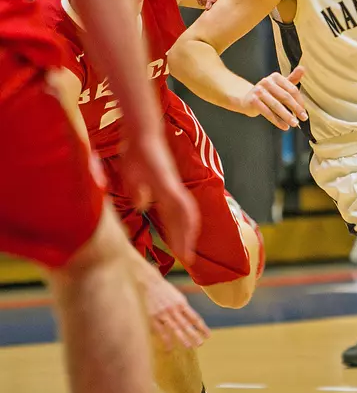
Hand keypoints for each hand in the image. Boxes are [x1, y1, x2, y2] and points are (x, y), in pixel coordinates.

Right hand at [119, 132, 200, 264]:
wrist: (139, 133)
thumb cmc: (136, 152)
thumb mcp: (134, 178)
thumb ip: (139, 192)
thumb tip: (142, 205)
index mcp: (166, 191)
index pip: (175, 217)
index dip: (178, 234)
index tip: (180, 251)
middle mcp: (173, 190)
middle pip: (184, 219)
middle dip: (185, 239)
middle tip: (186, 259)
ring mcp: (172, 185)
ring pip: (185, 214)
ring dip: (186, 233)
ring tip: (185, 251)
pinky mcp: (168, 181)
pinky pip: (178, 202)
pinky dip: (182, 217)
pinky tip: (183, 229)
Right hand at [138, 269, 210, 350]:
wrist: (149, 283)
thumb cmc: (164, 291)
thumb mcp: (177, 296)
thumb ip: (184, 308)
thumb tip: (192, 320)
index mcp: (182, 303)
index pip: (194, 317)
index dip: (202, 327)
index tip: (208, 335)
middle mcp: (174, 308)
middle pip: (186, 324)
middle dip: (194, 334)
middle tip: (201, 344)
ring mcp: (164, 313)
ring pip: (175, 327)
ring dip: (183, 338)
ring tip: (189, 346)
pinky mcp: (153, 317)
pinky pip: (161, 330)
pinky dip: (166, 339)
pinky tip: (170, 347)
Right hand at [240, 66, 308, 129]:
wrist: (246, 99)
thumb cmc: (267, 93)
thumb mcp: (279, 85)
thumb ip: (292, 79)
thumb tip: (303, 68)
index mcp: (275, 77)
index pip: (292, 89)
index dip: (300, 101)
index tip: (304, 111)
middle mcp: (266, 82)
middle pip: (285, 97)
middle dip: (296, 109)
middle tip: (303, 118)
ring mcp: (259, 91)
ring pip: (276, 106)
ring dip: (287, 116)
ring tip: (294, 124)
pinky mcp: (253, 101)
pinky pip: (268, 112)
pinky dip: (277, 121)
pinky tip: (284, 126)